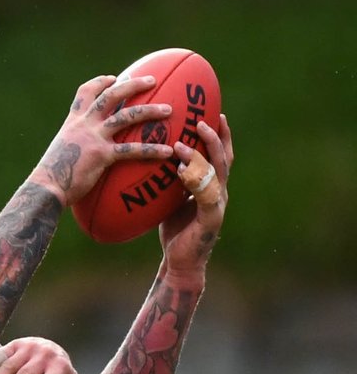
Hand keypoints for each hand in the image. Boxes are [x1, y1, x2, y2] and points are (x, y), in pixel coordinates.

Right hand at [34, 73, 175, 206]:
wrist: (45, 188)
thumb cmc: (49, 179)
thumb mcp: (58, 155)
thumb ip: (72, 149)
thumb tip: (77, 159)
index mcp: (73, 122)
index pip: (85, 92)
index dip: (101, 82)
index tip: (114, 78)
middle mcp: (85, 124)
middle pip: (112, 95)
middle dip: (133, 85)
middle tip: (152, 81)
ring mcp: (94, 138)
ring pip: (127, 116)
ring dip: (150, 111)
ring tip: (168, 110)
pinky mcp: (102, 156)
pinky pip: (132, 151)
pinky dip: (151, 150)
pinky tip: (166, 152)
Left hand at [159, 115, 233, 279]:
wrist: (180, 262)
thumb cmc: (175, 231)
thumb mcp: (171, 200)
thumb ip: (169, 180)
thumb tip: (150, 158)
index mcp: (212, 185)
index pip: (219, 154)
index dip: (218, 134)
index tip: (210, 111)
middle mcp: (219, 191)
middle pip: (223, 157)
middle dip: (216, 136)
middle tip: (204, 118)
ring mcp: (217, 204)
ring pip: (216, 172)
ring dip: (204, 153)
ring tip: (188, 140)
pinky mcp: (211, 217)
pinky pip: (206, 194)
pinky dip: (195, 179)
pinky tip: (182, 170)